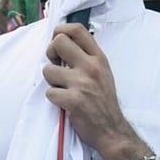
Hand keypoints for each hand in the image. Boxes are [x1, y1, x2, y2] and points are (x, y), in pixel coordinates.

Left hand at [43, 23, 134, 153]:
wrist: (111, 130)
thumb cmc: (104, 100)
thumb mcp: (103, 72)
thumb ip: (86, 56)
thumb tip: (61, 42)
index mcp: (99, 58)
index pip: (77, 29)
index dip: (61, 30)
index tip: (57, 41)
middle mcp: (91, 67)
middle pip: (58, 42)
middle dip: (50, 53)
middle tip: (56, 65)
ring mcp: (82, 83)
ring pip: (47, 70)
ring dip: (51, 81)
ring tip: (63, 88)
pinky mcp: (73, 100)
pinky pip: (49, 92)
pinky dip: (54, 99)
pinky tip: (65, 103)